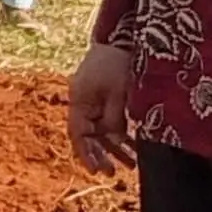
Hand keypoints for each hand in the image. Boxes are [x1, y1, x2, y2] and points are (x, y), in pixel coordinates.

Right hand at [67, 33, 135, 174]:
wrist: (123, 37)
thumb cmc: (117, 62)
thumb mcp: (118, 92)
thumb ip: (115, 118)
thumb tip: (115, 142)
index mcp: (79, 101)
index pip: (78, 134)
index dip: (86, 154)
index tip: (96, 170)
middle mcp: (83, 104)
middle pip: (88, 137)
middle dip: (101, 155)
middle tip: (112, 174)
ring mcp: (94, 103)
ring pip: (102, 133)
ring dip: (114, 148)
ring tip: (130, 166)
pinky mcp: (106, 101)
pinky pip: (111, 124)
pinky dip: (121, 136)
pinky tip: (133, 148)